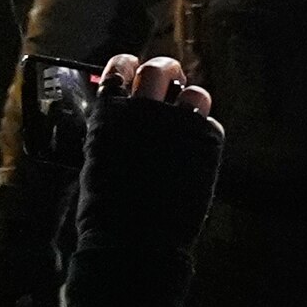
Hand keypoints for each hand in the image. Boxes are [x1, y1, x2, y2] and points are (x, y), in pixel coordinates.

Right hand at [68, 51, 221, 247]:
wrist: (135, 241)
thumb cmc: (106, 210)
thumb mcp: (96, 162)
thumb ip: (111, 134)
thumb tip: (121, 123)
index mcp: (109, 113)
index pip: (119, 69)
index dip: (126, 65)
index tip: (130, 67)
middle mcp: (145, 110)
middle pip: (160, 70)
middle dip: (164, 70)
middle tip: (167, 78)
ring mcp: (179, 124)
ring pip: (194, 93)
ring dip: (189, 101)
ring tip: (185, 115)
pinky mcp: (207, 142)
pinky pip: (210, 125)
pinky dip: (203, 134)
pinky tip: (195, 151)